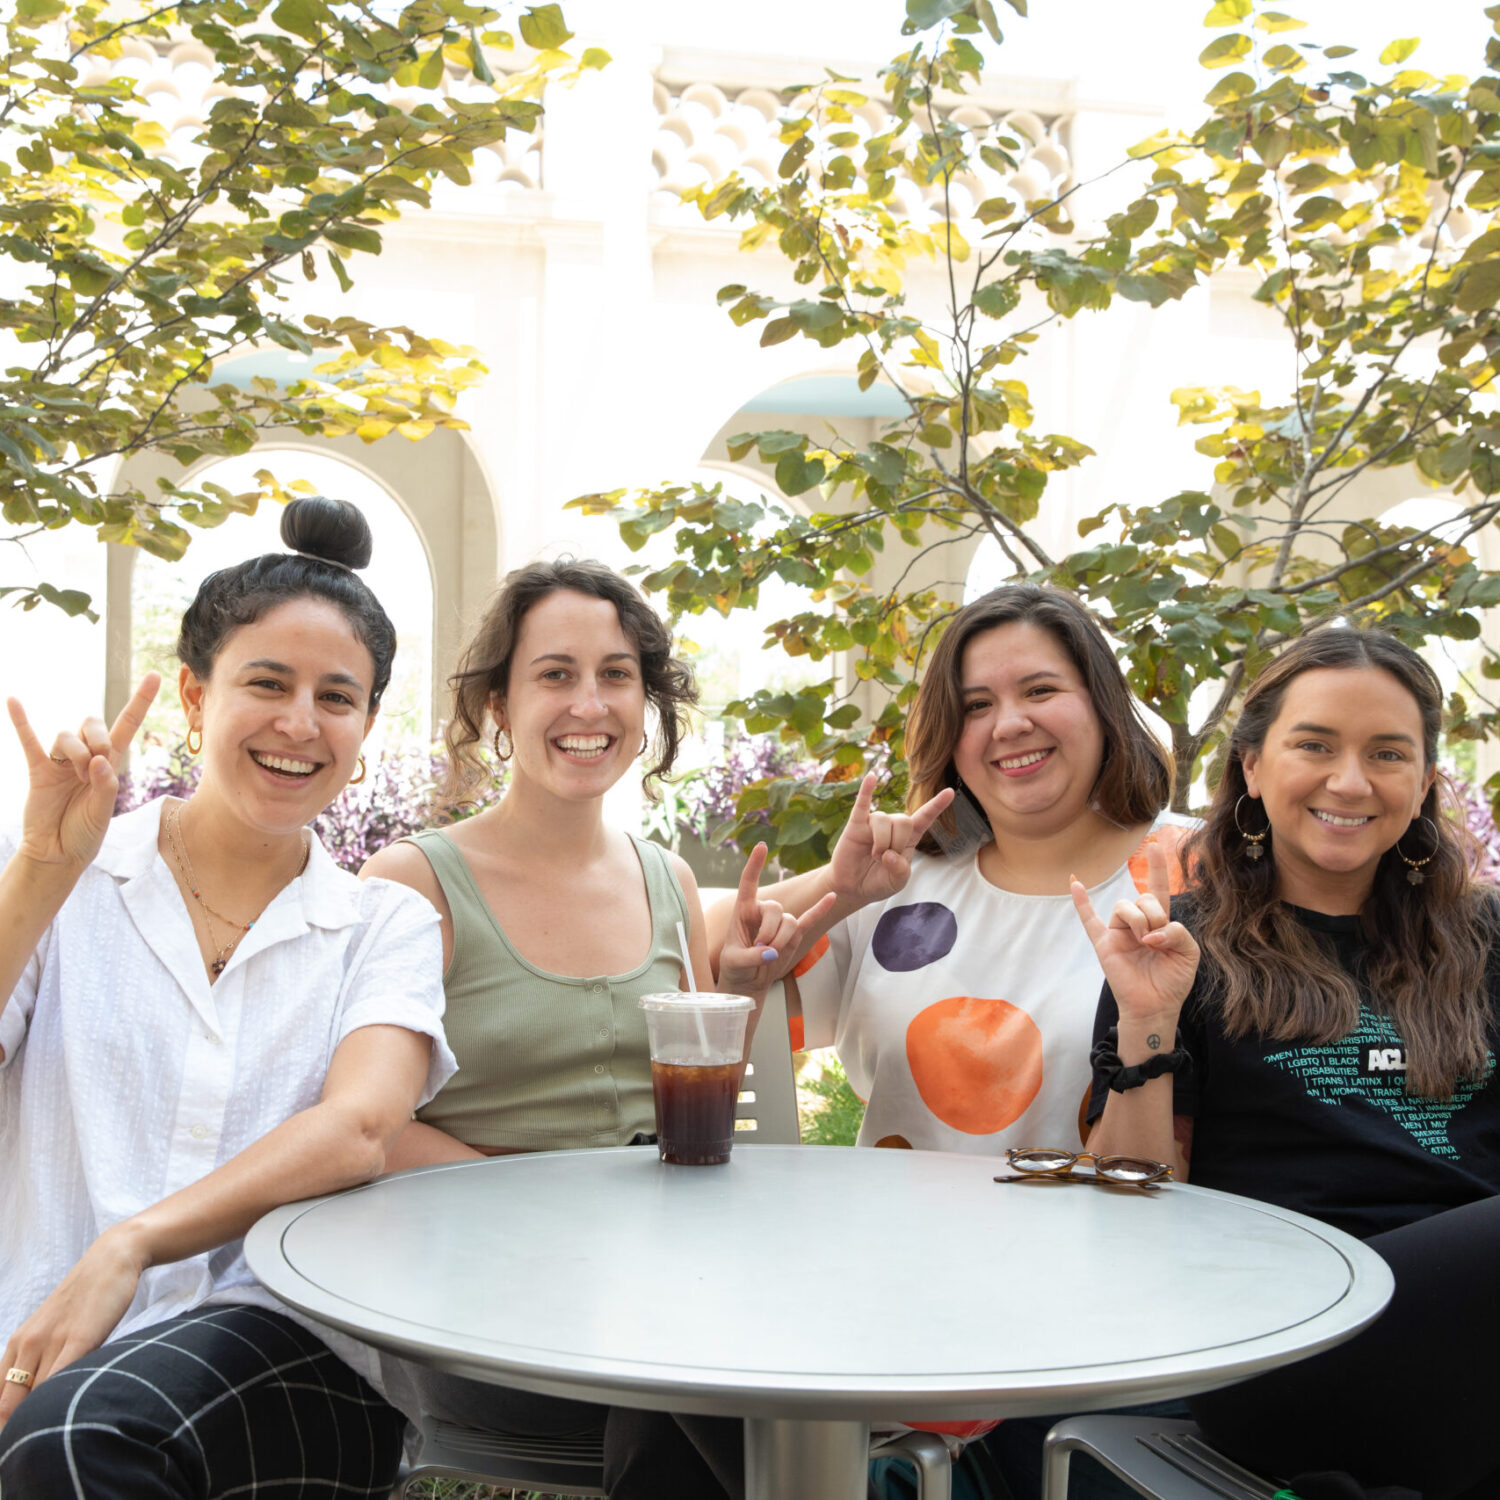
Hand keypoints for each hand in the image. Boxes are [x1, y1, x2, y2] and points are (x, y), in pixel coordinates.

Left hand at [0, 1226, 146, 1427]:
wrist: (111, 1259)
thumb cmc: (86, 1298)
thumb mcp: (53, 1329)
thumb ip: (40, 1361)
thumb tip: (35, 1397)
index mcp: (18, 1344)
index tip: (7, 1442)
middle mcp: (27, 1345)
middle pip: (6, 1403)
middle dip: (8, 1430)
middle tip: (15, 1457)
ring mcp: (53, 1341)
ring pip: (30, 1396)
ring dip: (31, 1423)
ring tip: (36, 1444)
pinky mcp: (80, 1337)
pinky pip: (60, 1378)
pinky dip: (55, 1401)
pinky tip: (60, 1414)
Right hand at [7, 674, 160, 870]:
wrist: (57, 854)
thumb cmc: (85, 833)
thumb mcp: (102, 813)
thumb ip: (104, 786)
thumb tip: (99, 759)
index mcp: (111, 764)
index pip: (127, 726)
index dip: (140, 702)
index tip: (153, 676)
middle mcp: (87, 757)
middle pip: (92, 724)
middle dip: (96, 739)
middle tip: (94, 766)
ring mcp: (61, 762)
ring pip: (66, 735)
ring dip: (74, 751)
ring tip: (77, 777)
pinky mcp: (38, 770)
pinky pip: (28, 741)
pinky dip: (21, 721)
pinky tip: (13, 701)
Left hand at [717, 842, 838, 995]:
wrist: (748, 980)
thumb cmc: (735, 968)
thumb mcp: (734, 963)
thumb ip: (750, 957)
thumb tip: (771, 953)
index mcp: (743, 910)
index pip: (748, 882)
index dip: (754, 864)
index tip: (762, 846)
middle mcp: (762, 911)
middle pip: (776, 909)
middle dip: (770, 932)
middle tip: (760, 950)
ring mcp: (780, 922)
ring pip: (790, 923)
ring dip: (782, 941)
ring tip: (770, 956)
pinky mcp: (793, 934)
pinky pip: (809, 920)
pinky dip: (820, 909)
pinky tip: (832, 897)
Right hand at [828, 773, 955, 905]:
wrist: (853, 888)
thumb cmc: (878, 882)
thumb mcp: (897, 882)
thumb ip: (900, 870)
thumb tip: (889, 855)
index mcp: (908, 838)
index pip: (924, 818)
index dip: (936, 806)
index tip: (949, 792)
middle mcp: (892, 826)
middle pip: (903, 820)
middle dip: (896, 842)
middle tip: (885, 859)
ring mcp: (873, 824)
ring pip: (883, 820)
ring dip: (880, 842)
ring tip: (874, 856)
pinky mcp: (856, 825)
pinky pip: (862, 804)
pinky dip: (866, 790)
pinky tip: (871, 777)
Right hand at [1070, 838, 1199, 1023]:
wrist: (1155, 1007)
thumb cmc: (1173, 980)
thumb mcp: (1189, 953)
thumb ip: (1179, 932)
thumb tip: (1151, 932)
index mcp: (1160, 922)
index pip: (1158, 889)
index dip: (1158, 867)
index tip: (1156, 845)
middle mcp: (1138, 923)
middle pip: (1143, 898)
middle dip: (1155, 914)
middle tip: (1158, 938)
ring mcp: (1119, 932)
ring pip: (1124, 906)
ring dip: (1139, 920)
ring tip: (1145, 942)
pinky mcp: (1104, 944)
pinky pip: (1089, 919)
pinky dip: (1081, 901)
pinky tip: (1075, 883)